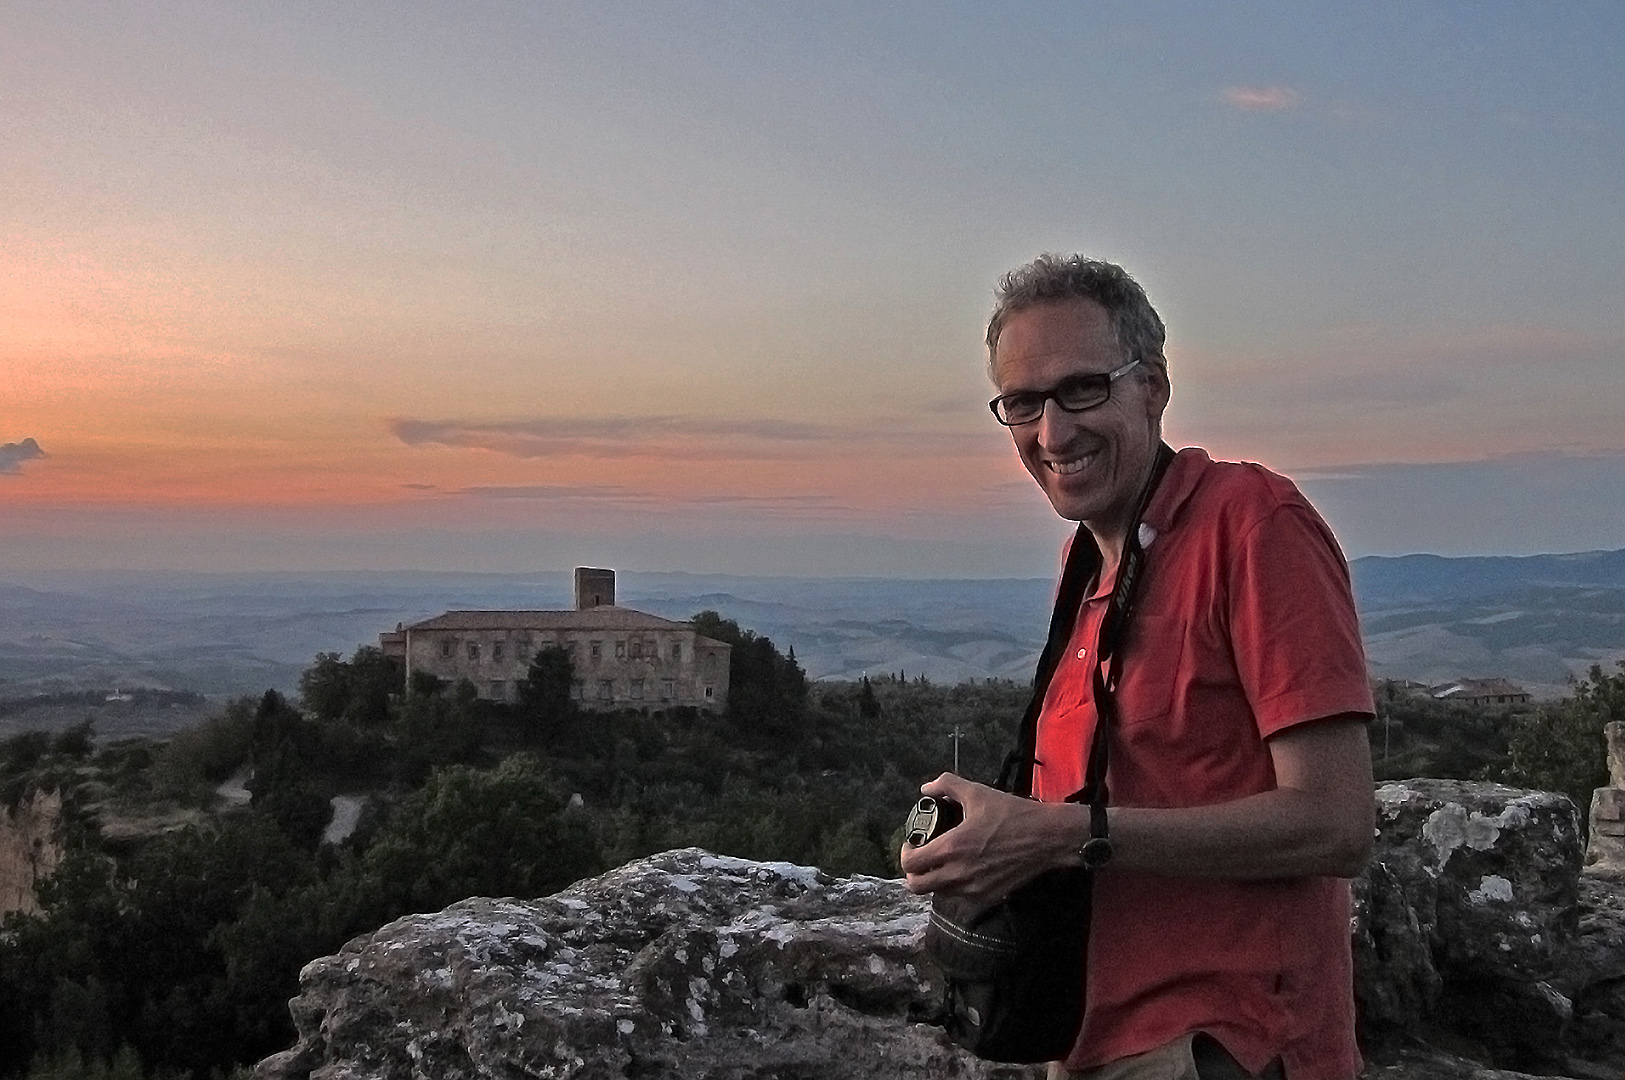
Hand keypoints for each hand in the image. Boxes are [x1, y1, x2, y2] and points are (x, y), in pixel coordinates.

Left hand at [898, 772, 1083, 905]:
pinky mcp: (988, 897)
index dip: (905, 853)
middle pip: (917, 886)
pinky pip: (960, 896)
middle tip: (922, 856)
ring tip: (944, 860)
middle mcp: (959, 874)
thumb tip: (926, 788)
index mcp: (952, 848)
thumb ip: (947, 785)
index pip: (910, 864)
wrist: (1048, 838)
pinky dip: (956, 885)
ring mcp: (973, 889)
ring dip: (934, 878)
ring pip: (938, 892)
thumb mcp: (977, 792)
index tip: (913, 843)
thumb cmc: (1013, 814)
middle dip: (914, 871)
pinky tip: (965, 867)